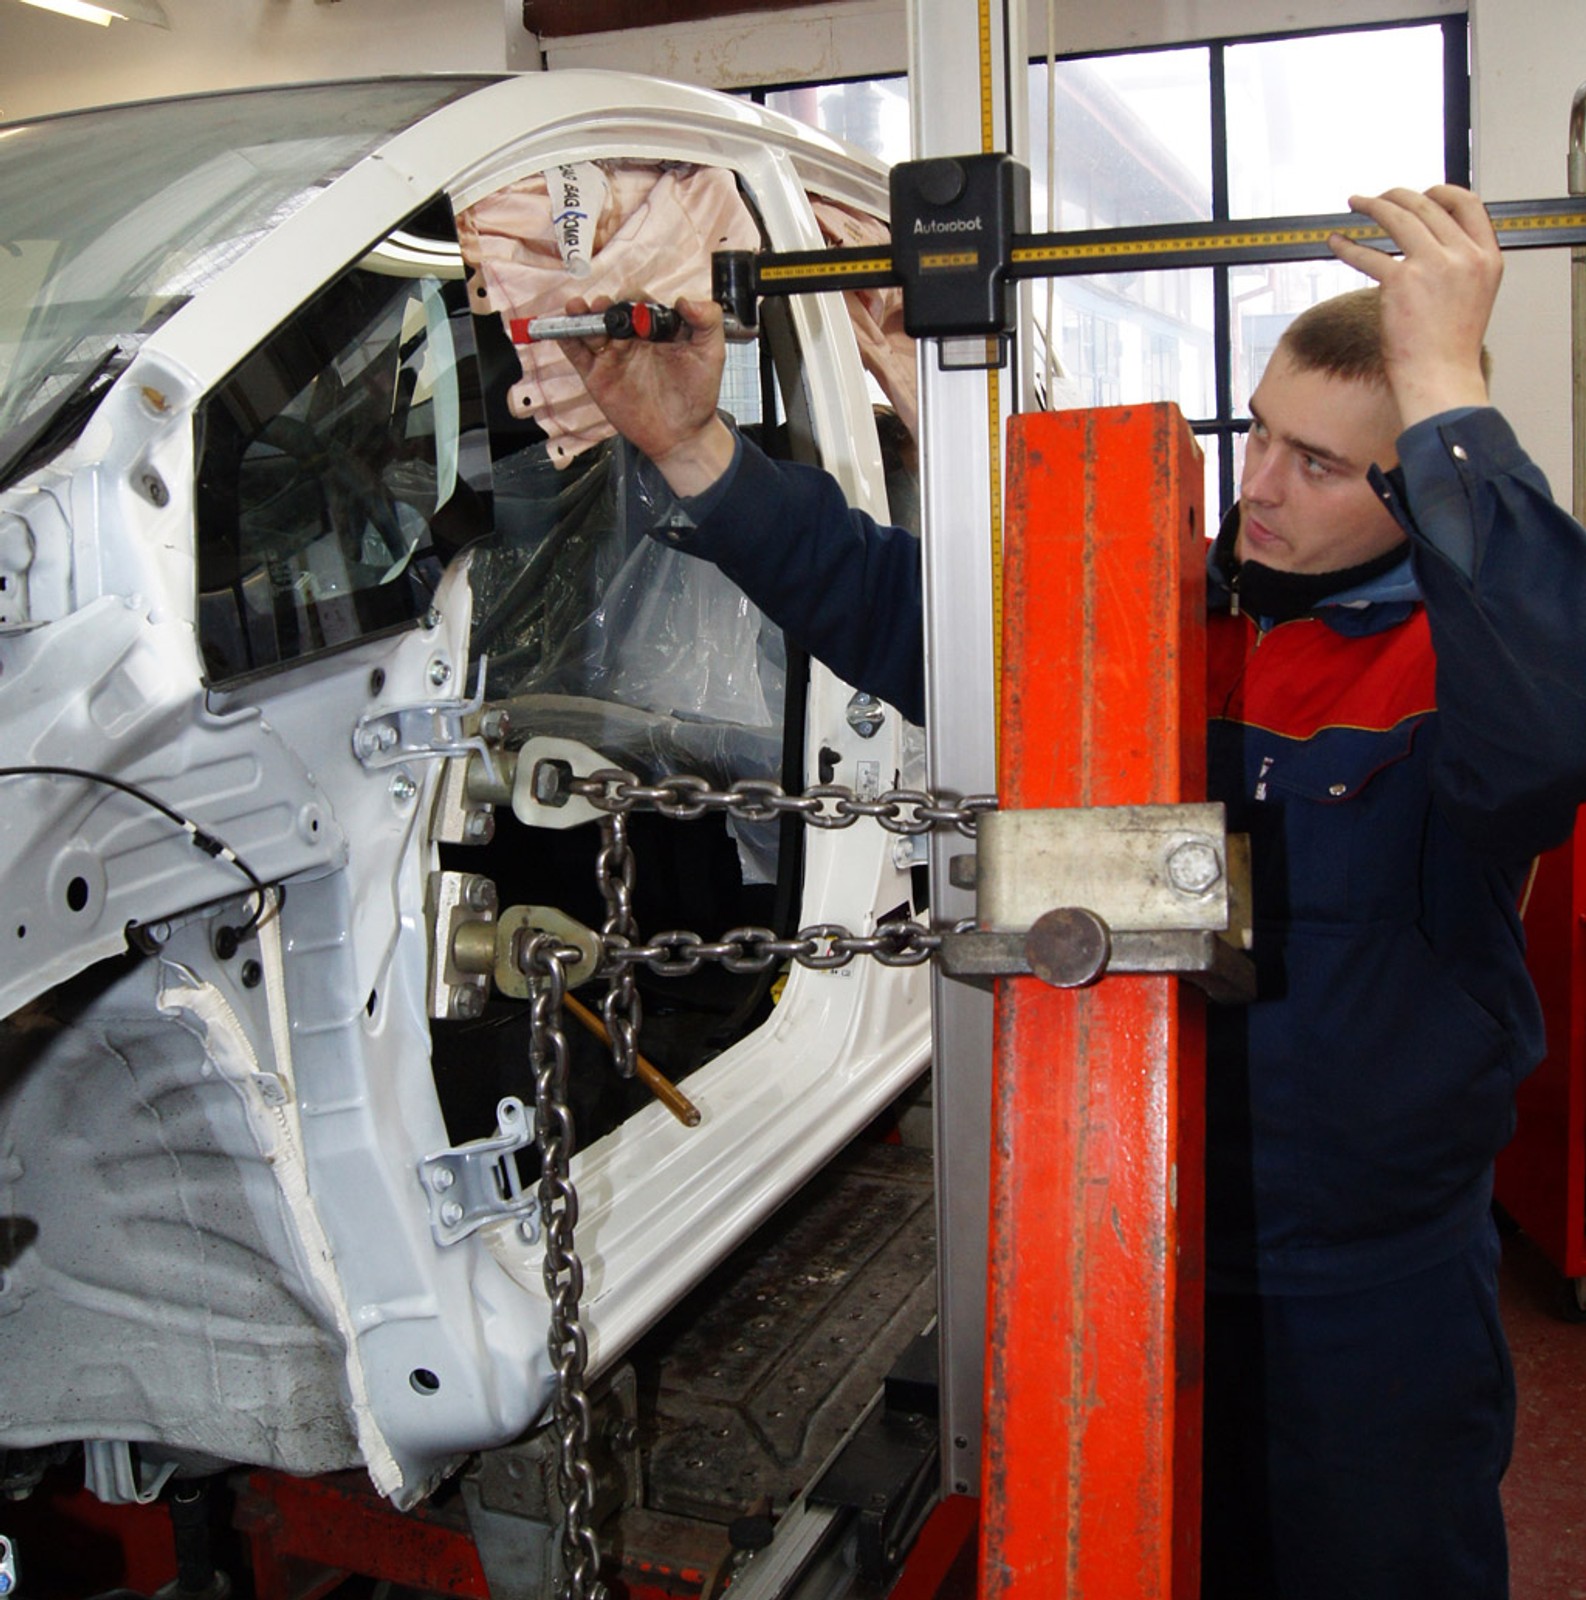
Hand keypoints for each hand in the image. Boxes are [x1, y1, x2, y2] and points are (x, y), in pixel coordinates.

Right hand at [560, 292, 735, 496]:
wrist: (684, 435)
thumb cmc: (698, 395)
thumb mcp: (711, 353)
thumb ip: (707, 321)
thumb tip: (686, 300)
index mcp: (655, 328)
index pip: (638, 302)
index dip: (635, 300)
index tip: (639, 313)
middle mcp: (631, 339)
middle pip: (610, 311)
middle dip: (604, 304)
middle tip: (604, 307)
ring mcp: (612, 357)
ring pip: (590, 328)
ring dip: (581, 314)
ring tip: (578, 308)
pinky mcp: (597, 377)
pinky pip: (576, 354)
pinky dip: (566, 339)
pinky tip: (563, 329)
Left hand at [1328, 184, 1501, 428]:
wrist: (1440, 377)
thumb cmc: (1449, 348)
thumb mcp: (1472, 296)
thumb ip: (1459, 265)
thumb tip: (1431, 246)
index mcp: (1487, 257)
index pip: (1469, 205)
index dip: (1443, 192)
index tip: (1423, 192)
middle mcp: (1464, 255)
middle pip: (1428, 206)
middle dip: (1398, 195)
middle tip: (1378, 197)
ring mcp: (1433, 265)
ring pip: (1399, 217)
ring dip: (1373, 205)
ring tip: (1356, 204)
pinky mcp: (1400, 282)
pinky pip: (1368, 254)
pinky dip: (1347, 246)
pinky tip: (1335, 242)